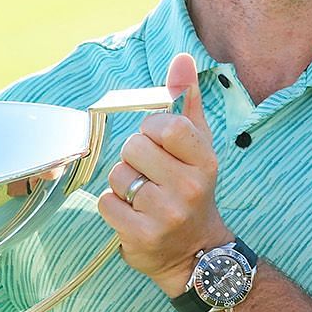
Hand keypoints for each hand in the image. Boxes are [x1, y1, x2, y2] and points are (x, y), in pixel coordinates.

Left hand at [98, 52, 233, 295]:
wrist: (196, 253)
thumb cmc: (190, 189)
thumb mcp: (196, 146)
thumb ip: (186, 101)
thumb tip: (181, 58)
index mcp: (205, 160)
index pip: (165, 125)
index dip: (151, 130)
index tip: (157, 144)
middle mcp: (190, 187)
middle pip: (134, 148)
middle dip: (134, 158)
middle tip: (149, 175)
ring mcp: (167, 214)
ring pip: (118, 175)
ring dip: (122, 184)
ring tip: (142, 197)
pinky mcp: (143, 236)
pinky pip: (106, 203)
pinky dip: (112, 207)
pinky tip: (132, 214)